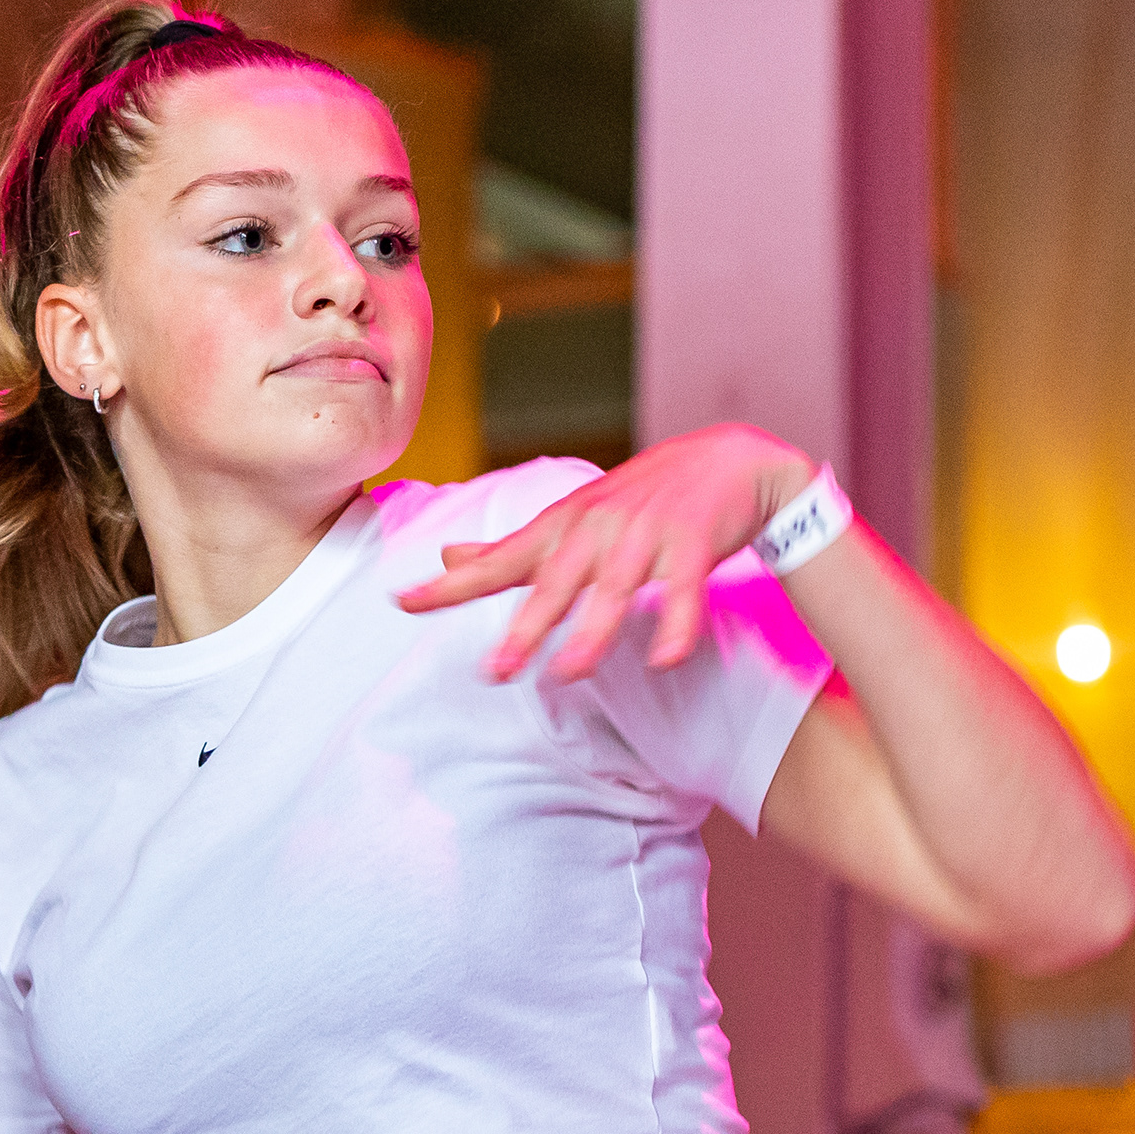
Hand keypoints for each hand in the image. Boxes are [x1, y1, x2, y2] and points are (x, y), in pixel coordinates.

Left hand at [394, 425, 825, 682]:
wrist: (728, 460)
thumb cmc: (639, 496)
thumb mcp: (567, 516)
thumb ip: (509, 548)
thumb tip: (446, 557)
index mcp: (562, 526)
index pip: (499, 559)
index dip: (453, 584)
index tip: (405, 602)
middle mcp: (598, 528)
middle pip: (555, 582)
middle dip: (525, 626)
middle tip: (495, 671)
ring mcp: (646, 535)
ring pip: (615, 588)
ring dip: (592, 631)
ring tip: (567, 673)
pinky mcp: (694, 543)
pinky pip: (685, 591)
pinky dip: (676, 624)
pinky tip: (664, 658)